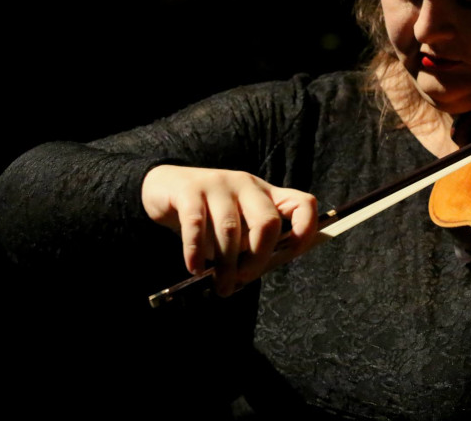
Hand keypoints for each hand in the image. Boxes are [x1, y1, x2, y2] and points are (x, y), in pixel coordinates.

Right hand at [142, 165, 317, 295]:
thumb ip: (251, 244)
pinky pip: (197, 224)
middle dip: (258, 258)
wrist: (165, 186)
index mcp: (266, 194)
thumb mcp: (238, 225)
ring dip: (226, 264)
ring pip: (231, 229)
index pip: (302, 204)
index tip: (289, 256)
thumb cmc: (209, 215)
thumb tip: (254, 275)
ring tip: (220, 286)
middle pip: (267, 222)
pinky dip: (196, 251)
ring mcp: (219, 184)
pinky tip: (195, 268)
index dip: (306, 231)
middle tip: (243, 280)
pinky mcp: (190, 190)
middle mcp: (247, 185)